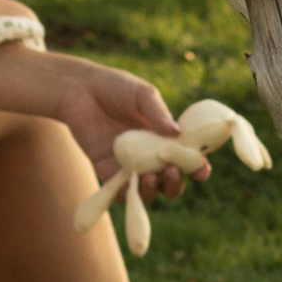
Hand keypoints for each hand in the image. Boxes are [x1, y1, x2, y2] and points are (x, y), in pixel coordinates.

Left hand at [0, 39, 192, 198]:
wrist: (79, 90)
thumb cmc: (115, 87)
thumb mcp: (142, 94)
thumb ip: (158, 113)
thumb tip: (178, 133)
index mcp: (165, 136)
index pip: (186, 157)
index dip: (196, 167)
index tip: (201, 171)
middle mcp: (150, 155)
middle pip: (169, 181)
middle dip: (175, 183)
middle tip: (171, 172)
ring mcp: (129, 165)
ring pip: (148, 190)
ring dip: (153, 189)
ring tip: (149, 177)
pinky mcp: (107, 170)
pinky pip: (120, 191)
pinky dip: (127, 194)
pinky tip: (131, 184)